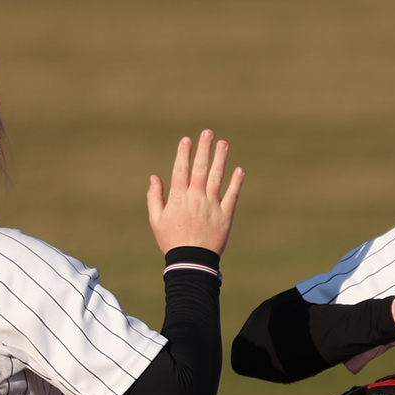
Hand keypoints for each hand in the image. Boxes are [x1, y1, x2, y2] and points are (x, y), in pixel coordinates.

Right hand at [148, 130, 243, 255]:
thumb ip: (155, 197)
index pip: (181, 170)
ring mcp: (212, 206)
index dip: (184, 153)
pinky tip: (239, 170)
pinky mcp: (226, 215)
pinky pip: (232, 195)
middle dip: (204, 149)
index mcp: (178, 198)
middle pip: (201, 168)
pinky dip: (236, 182)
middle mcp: (196, 198)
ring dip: (221, 159)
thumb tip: (154, 177)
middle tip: (208, 132)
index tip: (187, 140)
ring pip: (217, 178)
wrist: (192, 261)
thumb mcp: (156, 219)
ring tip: (223, 144)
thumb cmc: (171, 240)